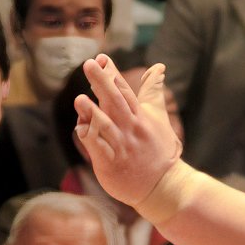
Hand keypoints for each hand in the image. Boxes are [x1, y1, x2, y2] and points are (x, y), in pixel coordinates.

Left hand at [74, 55, 183, 206]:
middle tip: (89, 65)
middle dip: (103, 82)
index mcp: (140, 116)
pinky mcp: (112, 164)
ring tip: (80, 98)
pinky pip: (99, 149)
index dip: (113, 74)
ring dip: (93, 112)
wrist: (164, 186)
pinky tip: (79, 127)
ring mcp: (122, 146)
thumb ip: (153, 91)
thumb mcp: (159, 116)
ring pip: (106, 126)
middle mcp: (131, 128)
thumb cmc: (160, 149)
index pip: (125, 91)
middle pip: (116, 102)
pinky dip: (90, 138)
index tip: (102, 58)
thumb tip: (158, 67)